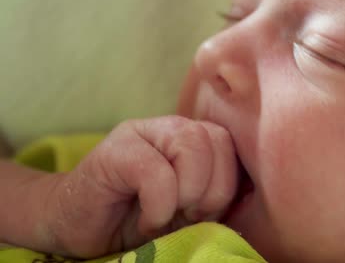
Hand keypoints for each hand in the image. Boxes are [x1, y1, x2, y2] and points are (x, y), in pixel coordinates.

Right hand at [42, 116, 238, 257]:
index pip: (232, 144)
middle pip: (217, 140)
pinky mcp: (114, 150)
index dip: (227, 185)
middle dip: (212, 191)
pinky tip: (147, 219)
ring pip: (191, 145)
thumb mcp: (190, 210)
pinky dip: (159, 205)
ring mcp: (142, 132)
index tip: (205, 214)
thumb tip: (255, 197)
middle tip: (188, 216)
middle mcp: (171, 127)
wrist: (79, 226)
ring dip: (187, 194)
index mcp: (195, 138)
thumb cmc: (140, 219)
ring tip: (167, 215)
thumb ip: (218, 196)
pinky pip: (156, 172)